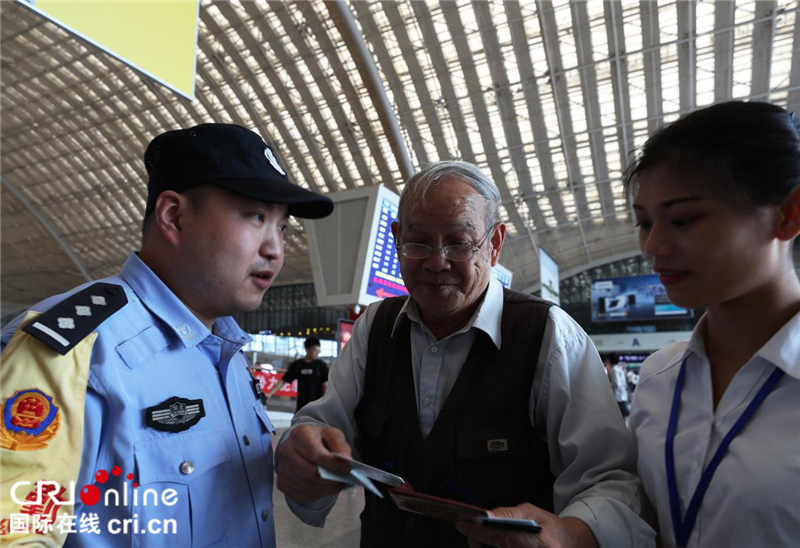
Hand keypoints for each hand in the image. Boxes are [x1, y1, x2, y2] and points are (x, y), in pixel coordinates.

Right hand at [276, 425, 352, 502]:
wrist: (302, 447)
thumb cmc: (319, 440)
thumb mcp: (332, 435)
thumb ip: (340, 445)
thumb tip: (345, 460)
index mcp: (298, 435)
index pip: (315, 453)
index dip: (332, 464)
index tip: (347, 468)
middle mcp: (286, 451)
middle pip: (310, 473)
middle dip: (330, 479)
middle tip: (343, 479)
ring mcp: (282, 469)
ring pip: (307, 486)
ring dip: (326, 488)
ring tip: (336, 483)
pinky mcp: (283, 484)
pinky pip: (303, 495)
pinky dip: (317, 494)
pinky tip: (324, 486)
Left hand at [456, 504, 596, 547]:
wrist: (569, 544)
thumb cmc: (550, 528)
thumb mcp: (532, 512)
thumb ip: (508, 514)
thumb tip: (486, 515)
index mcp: (540, 543)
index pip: (503, 539)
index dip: (480, 532)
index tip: (463, 525)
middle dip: (479, 541)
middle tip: (471, 530)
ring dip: (485, 546)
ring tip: (483, 538)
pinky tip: (493, 544)